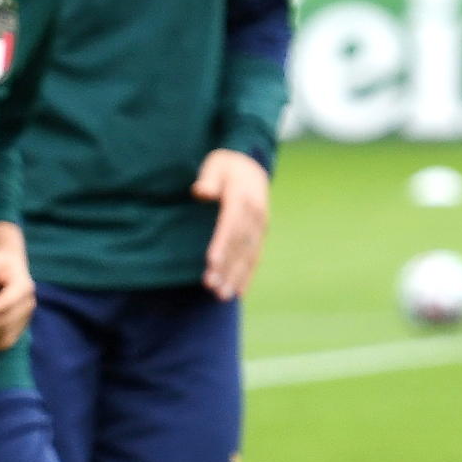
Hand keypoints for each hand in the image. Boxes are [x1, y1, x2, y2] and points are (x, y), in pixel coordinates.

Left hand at [193, 148, 270, 299]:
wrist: (251, 165)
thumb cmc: (226, 167)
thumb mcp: (215, 164)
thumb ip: (208, 178)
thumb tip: (201, 192)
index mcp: (242, 196)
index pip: (230, 224)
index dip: (222, 243)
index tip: (211, 262)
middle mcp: (255, 214)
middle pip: (239, 244)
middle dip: (226, 267)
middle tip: (211, 286)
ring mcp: (260, 226)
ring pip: (248, 255)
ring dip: (236, 277)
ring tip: (222, 296)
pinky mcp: (260, 234)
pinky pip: (255, 257)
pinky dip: (247, 276)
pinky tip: (238, 293)